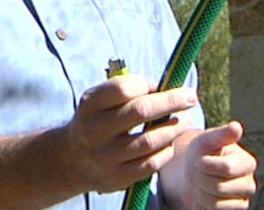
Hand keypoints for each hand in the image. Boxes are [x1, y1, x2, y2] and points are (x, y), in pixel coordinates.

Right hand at [62, 74, 198, 193]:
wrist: (72, 159)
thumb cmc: (98, 120)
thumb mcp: (101, 100)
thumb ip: (128, 90)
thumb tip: (167, 88)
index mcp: (90, 105)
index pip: (123, 88)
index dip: (148, 85)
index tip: (163, 85)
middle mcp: (94, 130)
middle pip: (140, 111)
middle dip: (171, 102)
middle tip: (191, 97)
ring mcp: (105, 157)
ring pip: (148, 141)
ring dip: (174, 128)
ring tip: (185, 121)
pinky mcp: (117, 178)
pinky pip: (150, 164)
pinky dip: (165, 151)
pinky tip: (169, 142)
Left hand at [164, 121, 257, 209]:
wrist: (192, 173)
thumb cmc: (202, 152)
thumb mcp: (207, 139)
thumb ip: (222, 134)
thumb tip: (237, 126)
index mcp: (247, 163)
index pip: (226, 167)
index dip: (206, 163)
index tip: (202, 158)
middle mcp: (249, 184)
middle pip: (218, 187)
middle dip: (201, 178)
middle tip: (200, 172)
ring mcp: (242, 202)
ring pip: (214, 204)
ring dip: (200, 192)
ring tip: (201, 183)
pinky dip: (201, 205)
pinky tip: (203, 195)